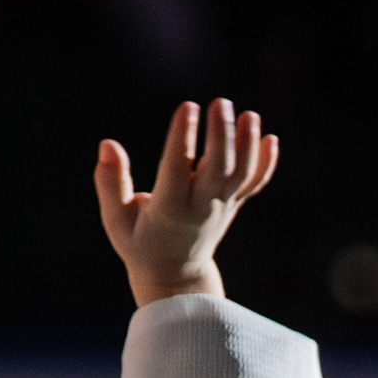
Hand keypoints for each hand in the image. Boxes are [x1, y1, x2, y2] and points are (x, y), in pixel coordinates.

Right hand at [93, 97, 280, 307]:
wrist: (176, 276)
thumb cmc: (139, 242)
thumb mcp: (116, 219)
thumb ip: (111, 182)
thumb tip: (108, 144)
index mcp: (168, 210)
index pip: (176, 168)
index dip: (182, 137)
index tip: (187, 106)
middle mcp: (200, 208)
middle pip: (218, 168)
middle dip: (221, 133)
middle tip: (220, 102)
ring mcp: (221, 207)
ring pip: (241, 174)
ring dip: (247, 143)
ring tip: (248, 113)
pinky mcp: (233, 206)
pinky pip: (254, 184)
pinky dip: (267, 163)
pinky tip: (270, 137)